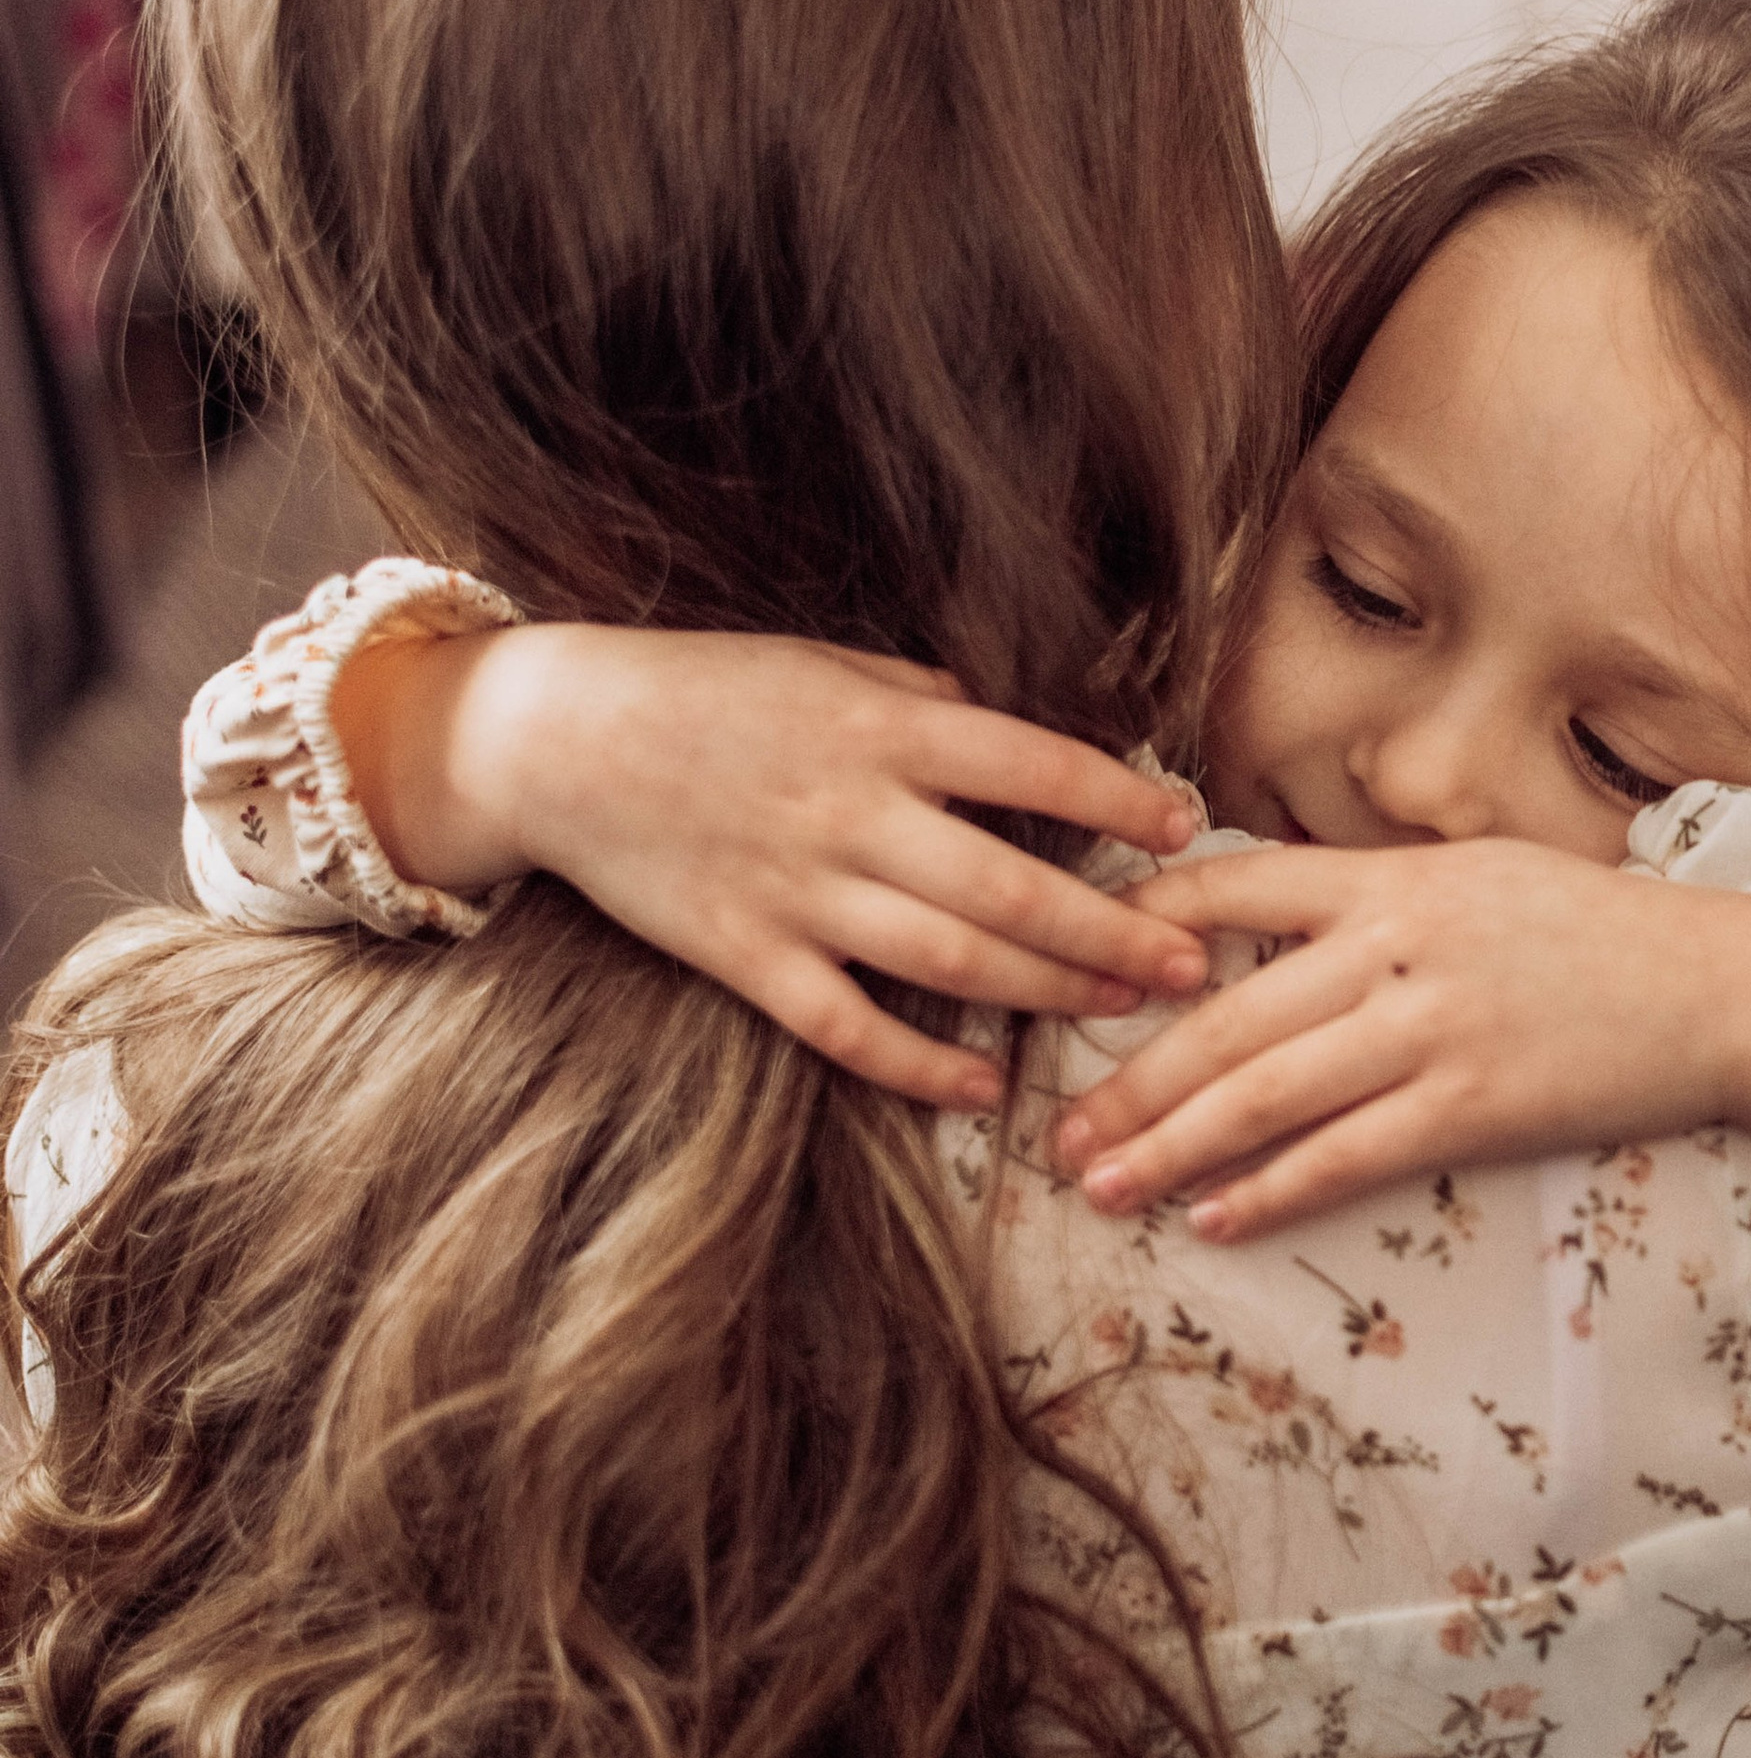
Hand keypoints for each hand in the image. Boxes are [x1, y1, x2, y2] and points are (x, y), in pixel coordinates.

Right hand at [338, 623, 1211, 1109]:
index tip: (1185, 827)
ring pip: (948, 962)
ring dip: (1046, 993)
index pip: (1031, 767)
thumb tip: (1024, 739)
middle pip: (1010, 889)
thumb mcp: (827, 669)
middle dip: (1111, 932)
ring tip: (1119, 1010)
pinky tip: (984, 1088)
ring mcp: (796, 892)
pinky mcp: (743, 956)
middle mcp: (851, 813)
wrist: (556, 737)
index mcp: (883, 729)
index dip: (1118, 802)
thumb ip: (927, 705)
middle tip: (1189, 964)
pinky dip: (919, 1066)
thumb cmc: (708, 690)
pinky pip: (846, 1026)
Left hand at [1052, 839, 1744, 1235]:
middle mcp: (1400, 946)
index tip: (1078, 973)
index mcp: (1391, 879)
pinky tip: (1212, 1217)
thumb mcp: (1479, 875)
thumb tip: (1268, 931)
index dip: (1144, 927)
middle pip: (1227, 1015)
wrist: (1717, 986)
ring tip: (1102, 1185)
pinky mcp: (1475, 1106)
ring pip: (1269, 1093)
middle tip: (1062, 1131)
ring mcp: (1436, 1028)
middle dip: (1132, 1081)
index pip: (1236, 886)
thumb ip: (1374, 899)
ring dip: (1173, 1146)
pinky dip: (1271, 1189)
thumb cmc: (1596, 933)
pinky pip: (1348, 1156)